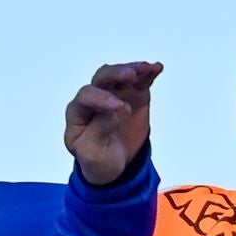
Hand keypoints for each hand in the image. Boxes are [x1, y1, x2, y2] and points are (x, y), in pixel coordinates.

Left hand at [64, 61, 160, 186]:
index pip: (86, 97)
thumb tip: (121, 107)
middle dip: (116, 74)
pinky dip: (148, 74)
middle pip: (102, 78)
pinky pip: (140, 81)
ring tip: (147, 68)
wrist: (113, 167)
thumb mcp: (91, 153)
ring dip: (133, 69)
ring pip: (120, 75)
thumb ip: (100, 128)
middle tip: (131, 76)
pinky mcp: (133, 96)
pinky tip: (157, 68)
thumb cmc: (97, 159)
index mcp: (78, 113)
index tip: (120, 106)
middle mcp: (94, 98)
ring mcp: (114, 94)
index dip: (102, 98)